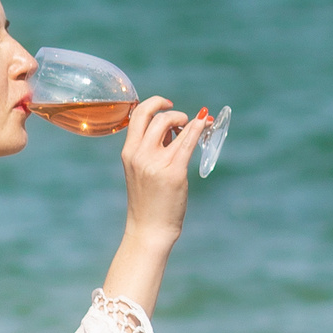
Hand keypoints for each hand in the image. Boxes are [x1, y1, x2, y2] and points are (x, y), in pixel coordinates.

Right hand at [120, 98, 204, 240]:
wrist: (149, 228)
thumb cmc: (148, 201)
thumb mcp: (142, 170)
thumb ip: (153, 148)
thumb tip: (172, 127)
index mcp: (128, 152)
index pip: (137, 115)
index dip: (154, 103)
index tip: (167, 104)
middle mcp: (139, 154)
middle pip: (156, 116)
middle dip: (174, 113)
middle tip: (185, 121)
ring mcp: (156, 163)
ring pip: (172, 126)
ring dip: (188, 121)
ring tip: (196, 126)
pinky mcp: (174, 172)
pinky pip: (188, 142)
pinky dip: (198, 129)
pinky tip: (205, 125)